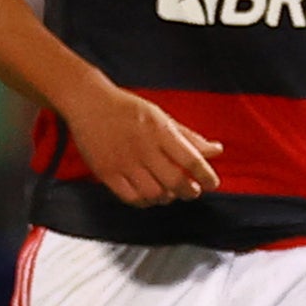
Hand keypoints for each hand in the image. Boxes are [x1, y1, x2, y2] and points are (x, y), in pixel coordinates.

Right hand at [66, 83, 223, 205]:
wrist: (89, 103)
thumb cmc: (128, 109)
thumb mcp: (162, 117)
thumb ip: (189, 137)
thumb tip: (217, 151)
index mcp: (160, 131)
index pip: (192, 160)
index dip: (206, 176)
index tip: (212, 183)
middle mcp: (143, 148)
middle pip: (175, 181)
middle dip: (190, 191)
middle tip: (193, 191)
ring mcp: (123, 162)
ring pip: (154, 193)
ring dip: (168, 198)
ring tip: (171, 192)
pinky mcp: (106, 172)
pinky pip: (131, 198)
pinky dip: (145, 202)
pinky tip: (150, 195)